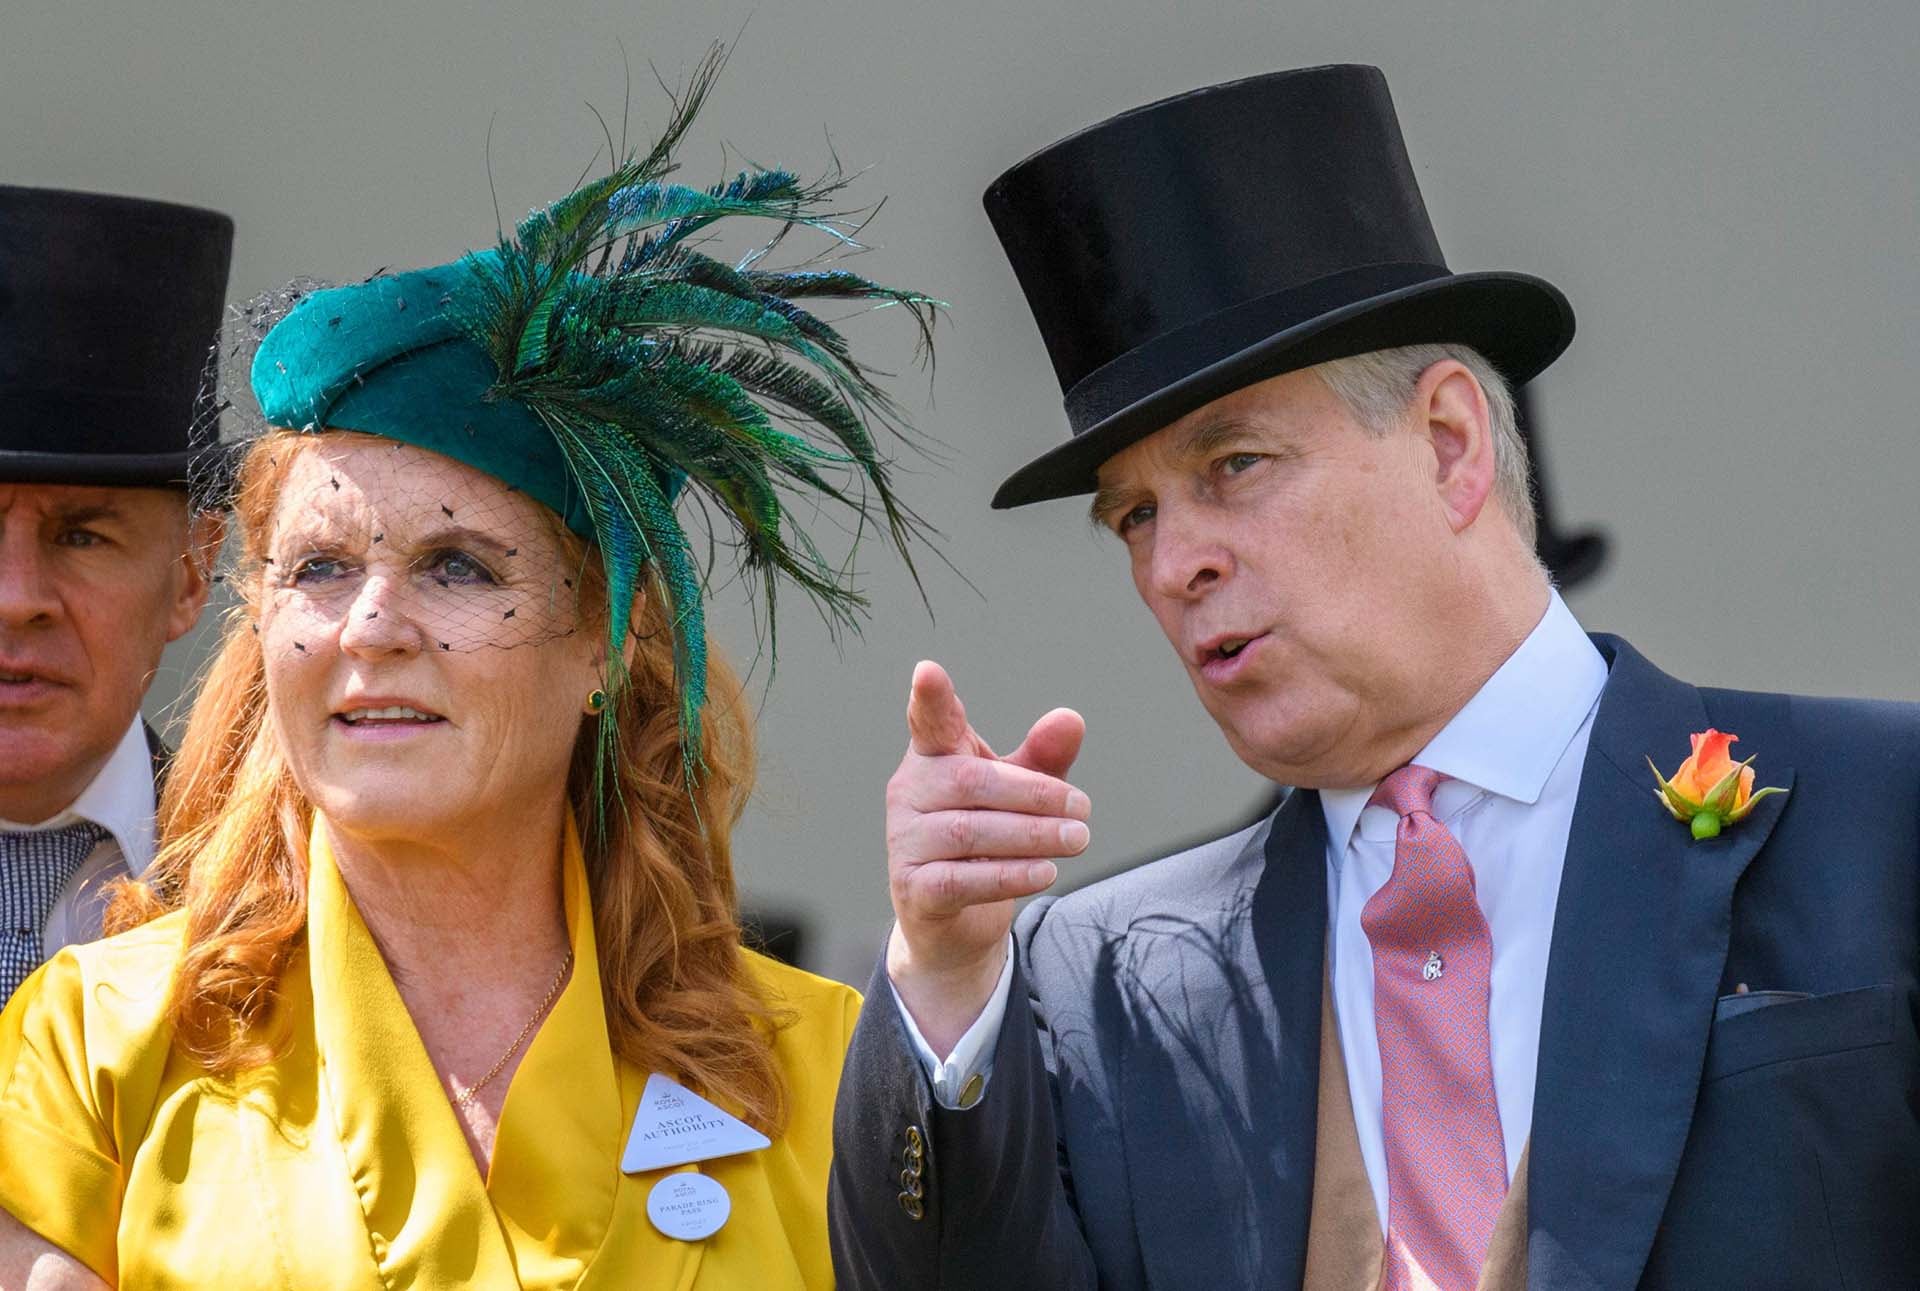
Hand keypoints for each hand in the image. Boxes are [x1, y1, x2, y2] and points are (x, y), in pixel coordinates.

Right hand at [885, 660, 1087, 1056]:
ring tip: (1078, 838)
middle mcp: (909, 792)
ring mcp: (905, 842)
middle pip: (971, 782)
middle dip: (1035, 794)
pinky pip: (964, 879)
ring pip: (971, 831)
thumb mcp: (1019, 794)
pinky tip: (1046, 872)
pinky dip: (1010, 875)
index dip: (929, 698)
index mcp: (933, 757)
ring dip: (1033, 835)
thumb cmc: (986, 839)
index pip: (928, 722)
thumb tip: (1071, 719)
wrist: (954, 924)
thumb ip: (1042, 758)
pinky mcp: (914, 889)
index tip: (928, 671)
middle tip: (1083, 809)